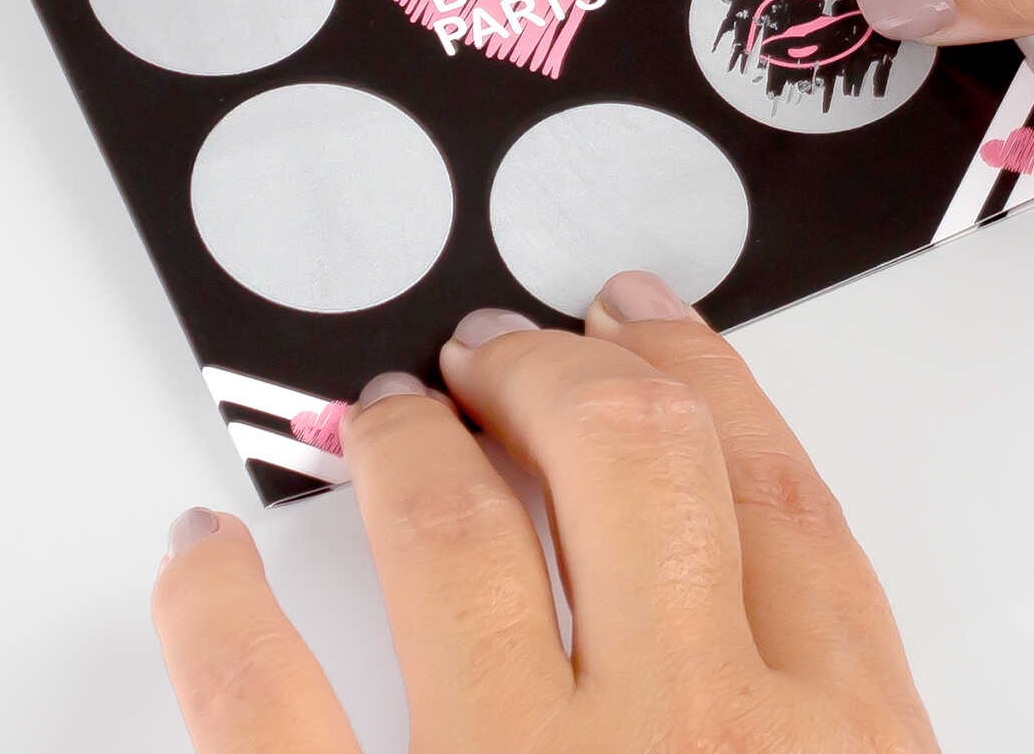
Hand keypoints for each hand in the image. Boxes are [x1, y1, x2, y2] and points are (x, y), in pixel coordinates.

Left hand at [152, 271, 939, 752]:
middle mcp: (698, 747)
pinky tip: (200, 559)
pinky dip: (214, 622)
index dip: (710, 380)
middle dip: (563, 379)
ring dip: (412, 450)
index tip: (651, 322)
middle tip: (502, 345)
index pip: (781, 503)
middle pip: (640, 466)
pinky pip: (264, 715)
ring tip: (387, 413)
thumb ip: (833, 727)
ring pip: (458, 542)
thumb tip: (760, 602)